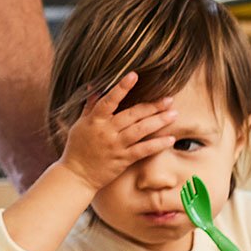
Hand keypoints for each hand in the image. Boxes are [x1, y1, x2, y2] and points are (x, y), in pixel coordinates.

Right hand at [56, 73, 176, 193]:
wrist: (76, 175)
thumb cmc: (76, 148)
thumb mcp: (80, 124)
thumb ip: (90, 106)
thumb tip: (95, 87)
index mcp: (95, 120)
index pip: (109, 100)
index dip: (122, 87)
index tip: (134, 75)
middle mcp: (106, 131)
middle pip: (132, 115)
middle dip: (152, 106)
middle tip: (168, 99)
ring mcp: (115, 145)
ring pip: (140, 131)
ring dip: (158, 122)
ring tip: (173, 114)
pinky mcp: (123, 159)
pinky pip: (143, 150)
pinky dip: (157, 144)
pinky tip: (170, 139)